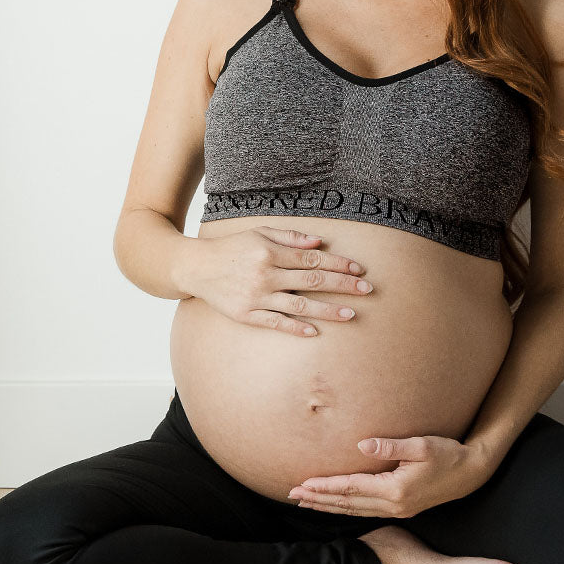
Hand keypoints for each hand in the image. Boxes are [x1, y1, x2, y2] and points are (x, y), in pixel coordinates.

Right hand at [183, 228, 372, 337]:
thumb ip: (289, 237)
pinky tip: (315, 331)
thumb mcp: (259, 233)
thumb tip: (320, 242)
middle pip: (312, 280)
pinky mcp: (247, 314)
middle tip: (366, 290)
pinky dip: (296, 327)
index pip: (312, 258)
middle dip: (342, 285)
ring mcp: (257, 296)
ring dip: (328, 310)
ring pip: (300, 305)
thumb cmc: (232, 248)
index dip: (338, 263)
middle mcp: (266, 274)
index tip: (359, 269)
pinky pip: (276, 322)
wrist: (197, 267)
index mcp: (271, 251)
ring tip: (351, 314)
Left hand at [287, 434, 497, 518]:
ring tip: (307, 501)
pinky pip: (365, 510)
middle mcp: (393, 505)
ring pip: (354, 510)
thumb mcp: (422, 445)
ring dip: (329, 505)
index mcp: (395, 490)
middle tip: (292, 496)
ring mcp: (397, 509)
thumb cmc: (448, 454)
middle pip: (347, 504)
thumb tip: (361, 445)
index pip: (351, 489)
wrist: (472, 473)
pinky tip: (336, 504)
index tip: (302, 485)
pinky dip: (346, 508)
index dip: (325, 486)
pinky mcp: (401, 508)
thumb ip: (391, 445)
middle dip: (319, 499)